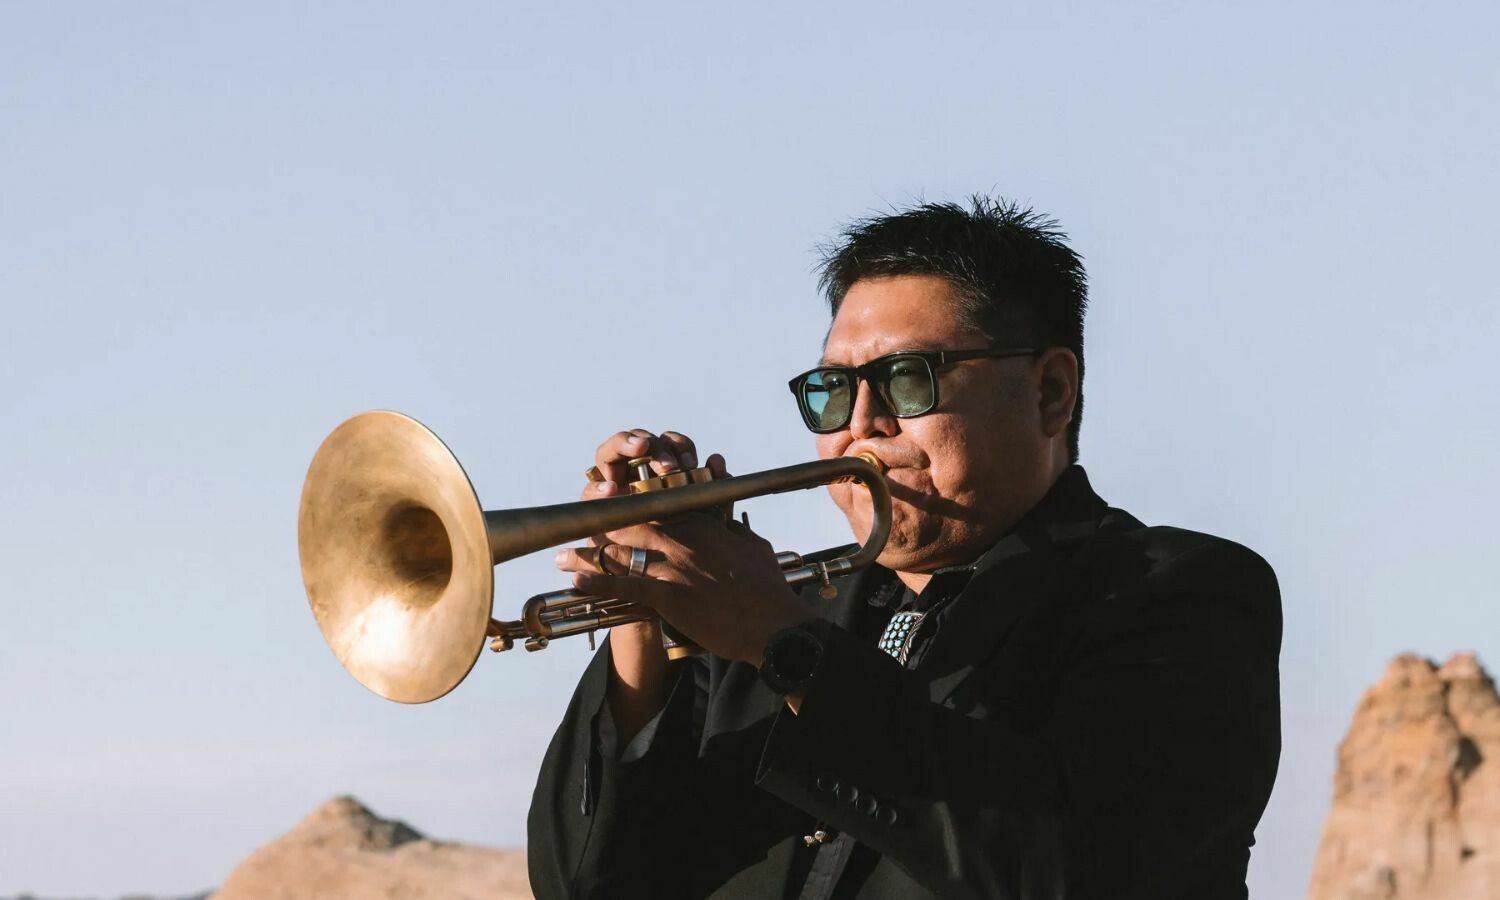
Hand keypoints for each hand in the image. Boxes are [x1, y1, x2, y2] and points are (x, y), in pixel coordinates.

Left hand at [557, 508, 814, 666]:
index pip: (658, 508)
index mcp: (702, 525)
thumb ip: (734, 530)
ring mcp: (674, 566)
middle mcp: (684, 540)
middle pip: (631, 524)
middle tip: (575, 528)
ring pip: (621, 551)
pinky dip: (596, 582)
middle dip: (600, 526)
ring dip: (587, 553)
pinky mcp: (669, 596)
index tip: (610, 506)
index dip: (630, 506)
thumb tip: (729, 522)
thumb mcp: (753, 547)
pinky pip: (625, 585)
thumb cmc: (767, 590)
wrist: (773, 626)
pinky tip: (574, 580)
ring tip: (560, 555)